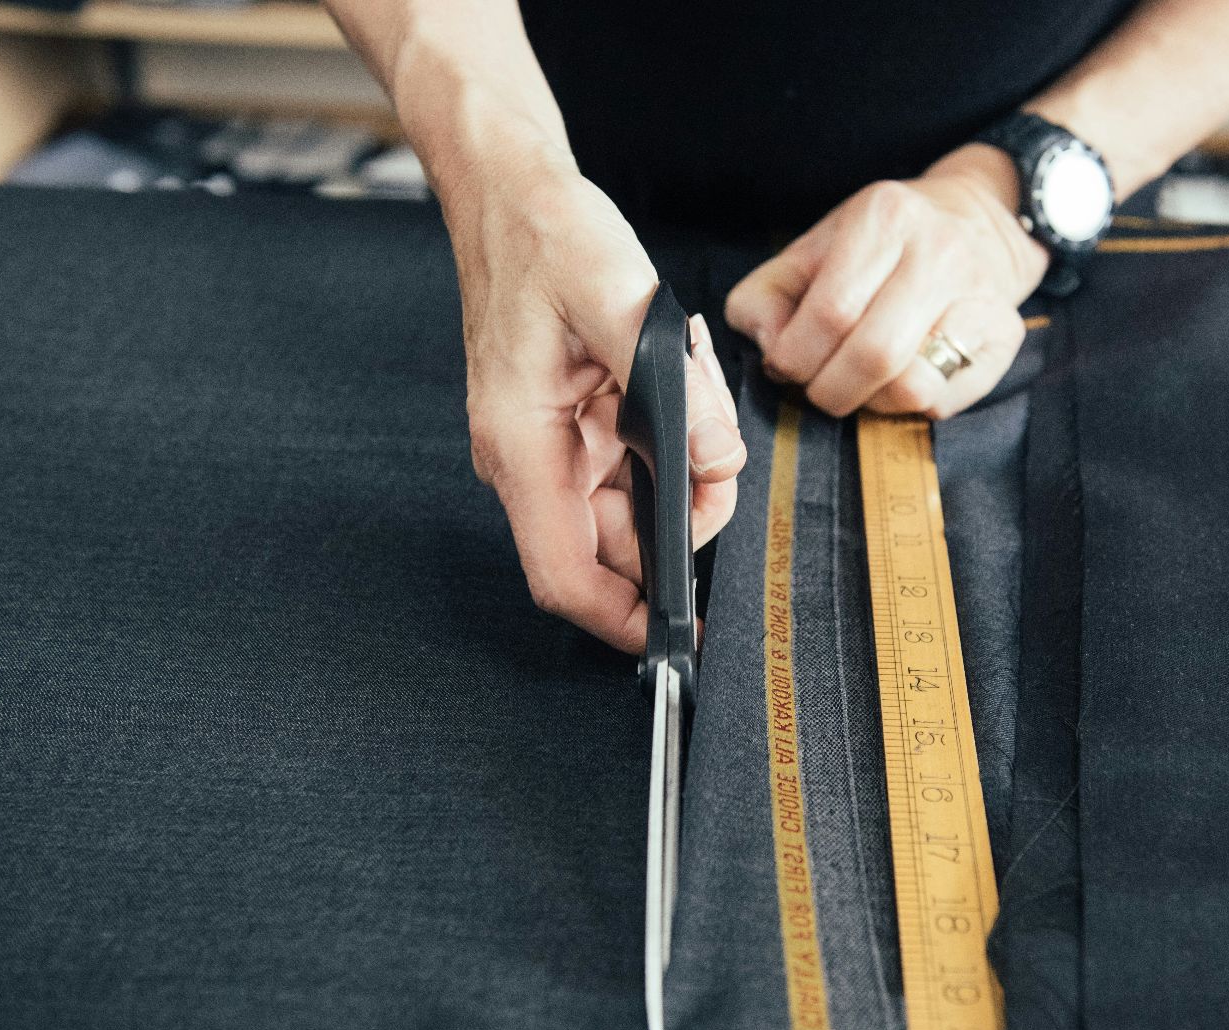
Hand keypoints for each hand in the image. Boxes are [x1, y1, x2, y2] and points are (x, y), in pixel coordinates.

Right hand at [448, 148, 744, 652]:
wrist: (511, 193)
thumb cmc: (547, 237)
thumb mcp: (620, 299)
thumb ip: (677, 391)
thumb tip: (717, 462)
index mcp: (522, 447)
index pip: (567, 576)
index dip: (625, 621)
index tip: (681, 637)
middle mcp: (530, 460)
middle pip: (614, 549)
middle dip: (680, 524)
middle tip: (717, 462)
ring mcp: (550, 448)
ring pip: (631, 509)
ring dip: (680, 477)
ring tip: (693, 399)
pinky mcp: (573, 428)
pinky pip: (633, 466)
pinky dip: (671, 445)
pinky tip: (678, 389)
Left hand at [725, 144, 1050, 419]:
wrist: (977, 220)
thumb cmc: (881, 245)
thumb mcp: (813, 250)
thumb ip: (765, 295)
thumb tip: (768, 349)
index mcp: (885, 219)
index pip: (829, 313)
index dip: (795, 357)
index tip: (786, 363)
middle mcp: (939, 252)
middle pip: (872, 355)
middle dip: (828, 389)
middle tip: (818, 385)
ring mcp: (979, 296)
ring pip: (911, 386)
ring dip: (868, 402)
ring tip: (857, 384)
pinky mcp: (1005, 335)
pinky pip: (944, 400)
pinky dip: (907, 406)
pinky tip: (896, 380)